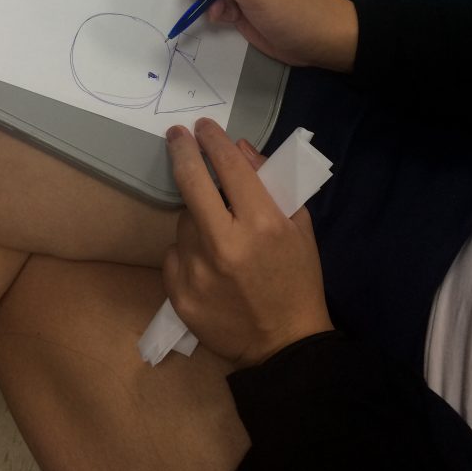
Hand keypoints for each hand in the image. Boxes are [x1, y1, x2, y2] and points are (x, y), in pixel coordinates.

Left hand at [162, 118, 332, 367]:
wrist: (284, 344)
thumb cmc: (297, 279)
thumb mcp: (298, 226)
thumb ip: (270, 183)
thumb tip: (238, 149)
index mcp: (262, 224)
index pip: (229, 167)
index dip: (213, 140)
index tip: (203, 126)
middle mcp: (225, 244)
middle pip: (191, 183)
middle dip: (182, 151)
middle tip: (177, 135)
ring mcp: (198, 271)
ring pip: (183, 221)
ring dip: (195, 216)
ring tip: (217, 232)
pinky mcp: (180, 295)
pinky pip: (174, 254)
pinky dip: (187, 251)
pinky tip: (207, 263)